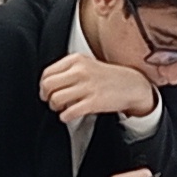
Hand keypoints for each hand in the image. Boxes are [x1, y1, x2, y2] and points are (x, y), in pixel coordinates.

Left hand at [38, 46, 159, 121]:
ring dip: (55, 107)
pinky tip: (69, 115)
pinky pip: (69, 112)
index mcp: (76, 60)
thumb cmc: (109, 76)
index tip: (46, 92)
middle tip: (51, 101)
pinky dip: (65, 116)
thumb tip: (48, 82)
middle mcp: (80, 71)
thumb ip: (69, 69)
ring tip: (61, 108)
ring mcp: (87, 86)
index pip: (47, 72)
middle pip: (48, 85)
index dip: (43, 85)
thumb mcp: (87, 63)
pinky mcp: (93, 102)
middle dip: (46, 96)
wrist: (133, 85)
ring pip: (56, 99)